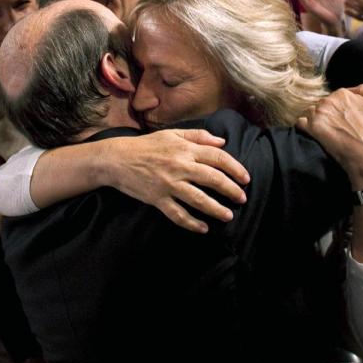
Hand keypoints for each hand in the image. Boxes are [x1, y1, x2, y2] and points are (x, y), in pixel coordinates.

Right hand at [107, 129, 249, 233]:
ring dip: (216, 209)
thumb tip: (222, 141)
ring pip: (198, 199)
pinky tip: (203, 228)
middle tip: (242, 199)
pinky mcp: (157, 199)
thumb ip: (198, 136)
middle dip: (231, 190)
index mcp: (185, 149)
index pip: (218, 157)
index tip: (245, 178)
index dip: (235, 168)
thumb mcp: (172, 134)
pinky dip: (191, 223)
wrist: (117, 159)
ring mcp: (168, 184)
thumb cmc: (146, 146)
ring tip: (228, 216)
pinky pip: (177, 214)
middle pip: (213, 179)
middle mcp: (179, 166)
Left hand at [296, 85, 362, 190]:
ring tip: (327, 134)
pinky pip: (301, 123)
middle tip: (336, 129)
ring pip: (310, 112)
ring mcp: (318, 114)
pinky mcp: (312, 128)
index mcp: (343, 93)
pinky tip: (314, 135)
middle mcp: (329, 100)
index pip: (335, 98)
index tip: (343, 121)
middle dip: (327, 114)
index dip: (339, 110)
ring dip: (315, 121)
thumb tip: (350, 90)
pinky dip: (305, 128)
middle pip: (322, 105)